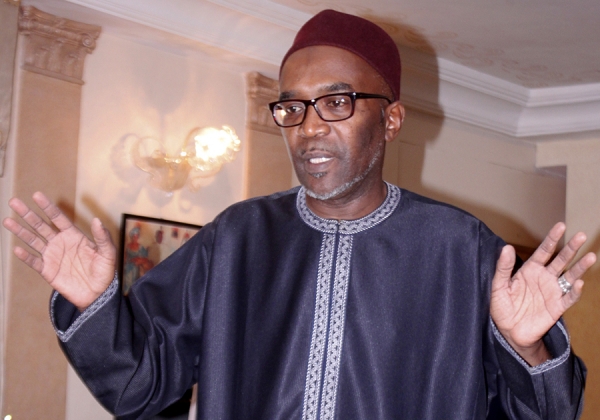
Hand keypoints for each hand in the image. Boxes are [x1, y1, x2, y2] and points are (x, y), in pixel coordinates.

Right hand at [3, 192, 116, 310]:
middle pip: (40, 225)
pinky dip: (26, 256)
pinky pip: (34, 262)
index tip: (36, 195)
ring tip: (7, 220)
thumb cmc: (105, 271)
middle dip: (27, 214)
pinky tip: (17, 249)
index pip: (57, 218)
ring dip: (20, 231)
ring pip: (33, 240)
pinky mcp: (47, 271)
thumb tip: (97, 220)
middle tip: (14, 202)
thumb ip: (103, 237)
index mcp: (73, 235)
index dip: (47, 207)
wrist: (97, 294)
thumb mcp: (108, 253)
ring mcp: (52, 256)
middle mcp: (60, 243)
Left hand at [490, 222, 595, 364]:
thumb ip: (503, 268)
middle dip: (571, 248)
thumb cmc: (502, 307)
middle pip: (560, 260)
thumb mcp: (498, 285)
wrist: (508, 331)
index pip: (543, 251)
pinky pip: (568, 298)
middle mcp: (544, 278)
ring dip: (580, 267)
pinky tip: (579, 283)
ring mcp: (552, 292)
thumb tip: (507, 247)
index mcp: (530, 270)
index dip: (552, 239)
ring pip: (569, 276)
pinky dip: (575, 291)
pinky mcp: (557, 307)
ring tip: (591, 257)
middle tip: (581, 235)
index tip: (561, 226)